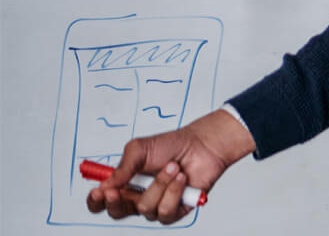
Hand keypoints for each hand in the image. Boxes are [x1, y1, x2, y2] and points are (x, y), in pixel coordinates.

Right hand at [85, 108, 254, 223]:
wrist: (202, 145)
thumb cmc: (172, 145)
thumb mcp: (140, 149)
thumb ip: (122, 167)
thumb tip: (106, 185)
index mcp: (125, 184)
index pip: (102, 201)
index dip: (96, 201)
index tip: (97, 192)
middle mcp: (138, 198)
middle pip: (117, 212)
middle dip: (116, 202)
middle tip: (117, 191)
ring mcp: (156, 206)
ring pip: (145, 209)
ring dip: (159, 185)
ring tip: (172, 167)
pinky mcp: (175, 211)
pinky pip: (166, 212)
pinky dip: (174, 192)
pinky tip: (181, 179)